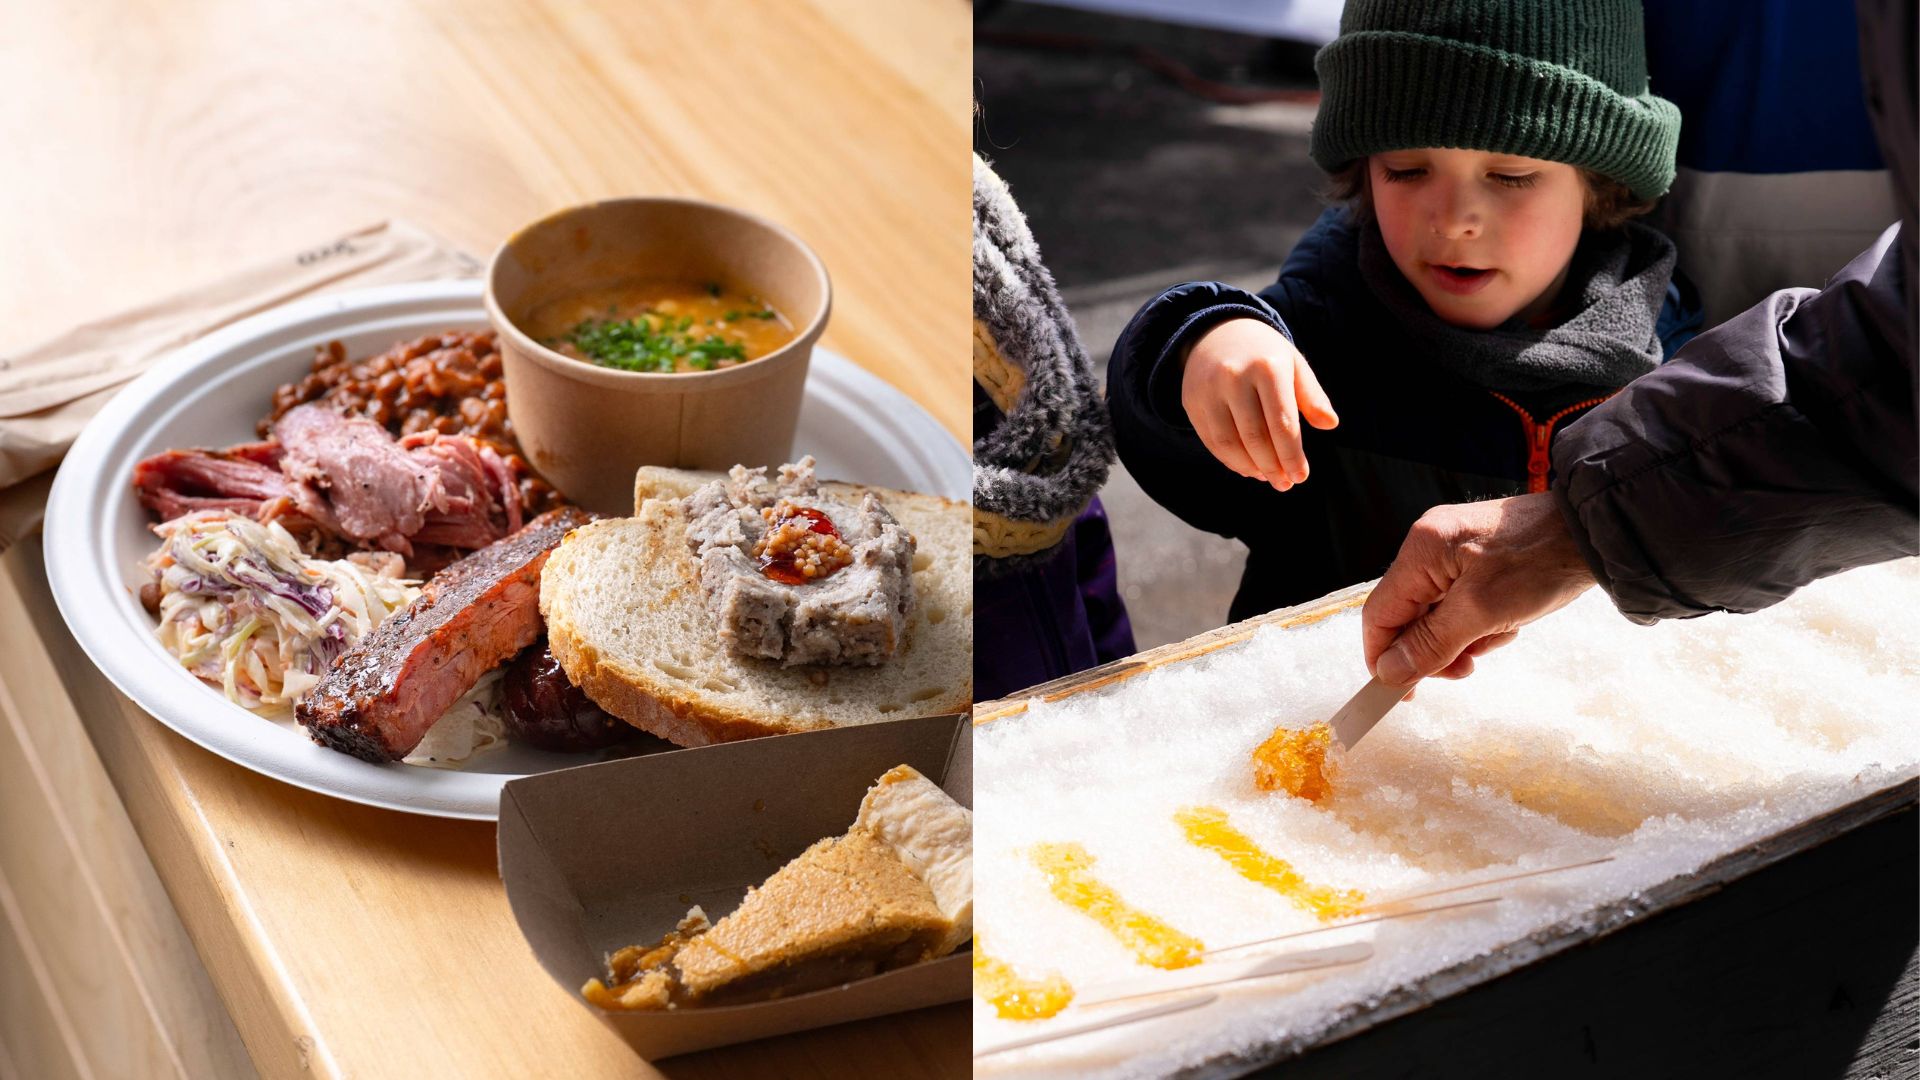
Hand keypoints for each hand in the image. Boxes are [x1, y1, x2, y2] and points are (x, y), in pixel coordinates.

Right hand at [1181, 318, 1337, 491]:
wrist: (1217, 331)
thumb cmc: (1265, 354)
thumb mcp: (1293, 364)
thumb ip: (1312, 396)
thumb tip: (1330, 424)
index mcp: (1267, 368)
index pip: (1282, 423)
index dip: (1292, 455)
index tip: (1300, 476)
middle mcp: (1234, 377)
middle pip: (1255, 437)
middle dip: (1273, 467)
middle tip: (1285, 484)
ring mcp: (1209, 390)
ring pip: (1229, 443)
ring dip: (1250, 467)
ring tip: (1266, 477)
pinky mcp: (1192, 402)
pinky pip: (1211, 441)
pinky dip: (1230, 460)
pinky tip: (1247, 467)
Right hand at [1362, 493, 1596, 686]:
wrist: (1598, 533)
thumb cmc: (1542, 563)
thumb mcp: (1483, 612)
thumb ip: (1431, 644)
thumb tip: (1389, 672)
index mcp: (1422, 550)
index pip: (1380, 613)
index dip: (1382, 657)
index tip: (1398, 693)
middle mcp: (1430, 546)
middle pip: (1409, 615)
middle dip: (1433, 649)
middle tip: (1464, 670)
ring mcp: (1454, 550)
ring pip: (1437, 614)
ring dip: (1461, 639)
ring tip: (1496, 638)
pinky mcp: (1477, 558)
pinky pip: (1461, 604)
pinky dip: (1479, 623)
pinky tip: (1506, 623)